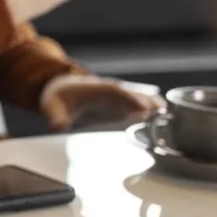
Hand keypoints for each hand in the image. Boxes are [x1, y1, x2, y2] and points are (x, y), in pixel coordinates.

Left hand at [40, 74, 163, 130]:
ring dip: (149, 102)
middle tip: (159, 110)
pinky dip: (147, 107)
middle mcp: (107, 90)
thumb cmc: (58, 97)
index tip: (140, 107)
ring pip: (135, 97)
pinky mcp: (118, 103)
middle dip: (143, 101)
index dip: (128, 98)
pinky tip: (161, 113)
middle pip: (129, 94)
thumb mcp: (52, 106)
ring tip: (165, 110)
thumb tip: (58, 127)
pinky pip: (135, 103)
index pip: (113, 92)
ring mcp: (115, 96)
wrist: (61, 88)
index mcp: (92, 88)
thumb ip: (56, 117)